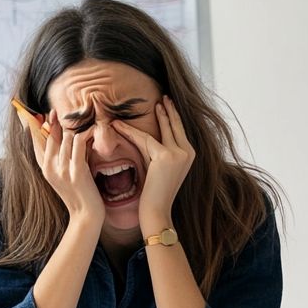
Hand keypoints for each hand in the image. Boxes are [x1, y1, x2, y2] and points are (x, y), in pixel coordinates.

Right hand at [19, 108, 103, 225]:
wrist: (86, 215)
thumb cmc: (77, 192)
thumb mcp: (62, 174)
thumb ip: (57, 157)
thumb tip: (57, 135)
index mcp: (45, 168)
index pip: (34, 141)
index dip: (32, 125)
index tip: (34, 112)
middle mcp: (50, 168)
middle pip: (50, 135)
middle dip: (54, 122)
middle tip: (57, 112)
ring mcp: (63, 170)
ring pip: (67, 137)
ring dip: (77, 132)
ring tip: (86, 131)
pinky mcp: (76, 171)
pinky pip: (79, 142)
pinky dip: (86, 134)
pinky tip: (92, 132)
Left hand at [113, 96, 195, 229]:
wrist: (157, 210)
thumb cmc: (155, 193)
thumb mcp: (159, 167)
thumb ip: (156, 150)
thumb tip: (146, 137)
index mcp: (189, 154)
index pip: (178, 131)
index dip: (171, 118)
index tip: (165, 106)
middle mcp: (187, 152)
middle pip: (174, 125)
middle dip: (167, 110)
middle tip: (162, 97)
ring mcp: (179, 153)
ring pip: (158, 131)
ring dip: (148, 117)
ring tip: (142, 105)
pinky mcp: (165, 156)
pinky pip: (145, 139)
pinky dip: (129, 132)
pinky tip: (118, 125)